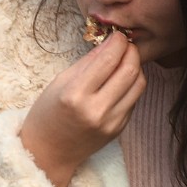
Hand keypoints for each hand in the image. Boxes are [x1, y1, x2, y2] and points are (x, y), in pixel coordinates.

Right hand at [19, 31, 144, 186]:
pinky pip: (134, 99)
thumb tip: (111, 42)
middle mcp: (96, 110)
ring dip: (135, 67)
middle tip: (125, 45)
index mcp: (75, 95)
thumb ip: (89, 62)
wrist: (48, 152)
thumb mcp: (60, 81)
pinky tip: (119, 81)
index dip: (118, 41)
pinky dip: (130, 85)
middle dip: (131, 51)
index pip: (109, 60)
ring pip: (139, 84)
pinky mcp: (119, 129)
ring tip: (124, 61)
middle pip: (130, 70)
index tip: (117, 35)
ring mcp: (111, 122)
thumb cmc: (48, 113)